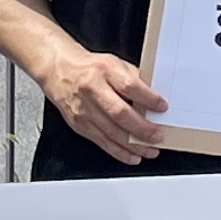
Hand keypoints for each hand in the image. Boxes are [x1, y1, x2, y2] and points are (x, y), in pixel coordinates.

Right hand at [43, 47, 171, 161]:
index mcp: (104, 70)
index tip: (162, 107)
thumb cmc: (89, 67)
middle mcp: (92, 89)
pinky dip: (119, 152)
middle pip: (119, 113)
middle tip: (157, 136)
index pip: (129, 86)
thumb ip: (134, 79)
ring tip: (149, 150)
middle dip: (142, 128)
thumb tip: (154, 98)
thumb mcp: (114, 64)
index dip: (148, 98)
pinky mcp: (79, 124)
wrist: (59, 71)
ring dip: (133, 145)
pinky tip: (132, 156)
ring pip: (111, 132)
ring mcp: (84, 109)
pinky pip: (102, 142)